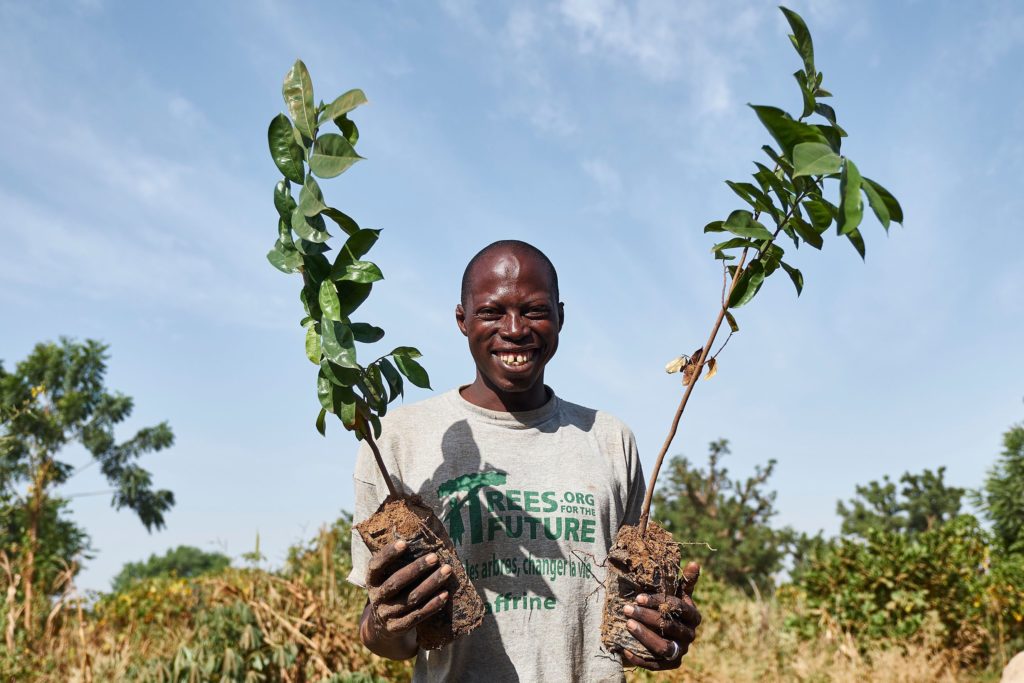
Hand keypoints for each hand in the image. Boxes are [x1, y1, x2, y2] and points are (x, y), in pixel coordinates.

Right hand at [359, 540, 451, 657]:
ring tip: (447, 571)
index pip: (376, 565)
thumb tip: (419, 536)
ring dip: (431, 584)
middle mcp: (376, 597)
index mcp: (371, 580)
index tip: (404, 543)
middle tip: (435, 557)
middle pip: (396, 582)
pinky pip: (417, 616)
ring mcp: (386, 614)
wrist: (381, 627)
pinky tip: (445, 594)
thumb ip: (395, 562)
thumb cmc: (390, 591)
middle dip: (416, 569)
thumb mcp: (385, 577)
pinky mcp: (397, 628)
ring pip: (411, 598)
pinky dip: (432, 605)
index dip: (388, 555)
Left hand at [621, 561, 701, 670]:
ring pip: (664, 647)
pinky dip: (640, 657)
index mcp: (693, 616)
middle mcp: (690, 635)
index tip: (638, 597)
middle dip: (646, 617)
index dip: (658, 602)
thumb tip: (695, 563)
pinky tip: (624, 648)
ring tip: (627, 625)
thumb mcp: (676, 594)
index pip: (678, 608)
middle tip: (627, 609)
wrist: (665, 633)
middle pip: (669, 626)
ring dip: (644, 636)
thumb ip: (684, 582)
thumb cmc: (669, 607)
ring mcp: (681, 651)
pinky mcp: (670, 664)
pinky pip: (655, 664)